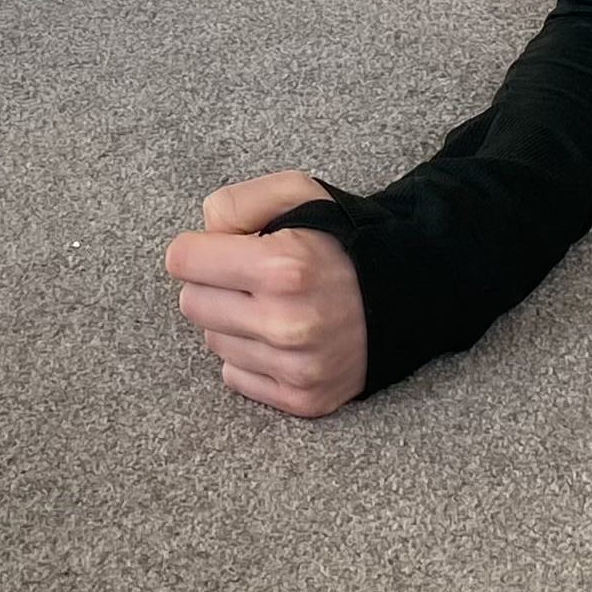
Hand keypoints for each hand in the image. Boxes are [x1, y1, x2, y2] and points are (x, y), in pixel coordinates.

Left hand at [165, 170, 367, 418]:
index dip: (197, 249)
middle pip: (192, 303)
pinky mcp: (303, 398)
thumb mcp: (299, 193)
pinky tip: (280, 337)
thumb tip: (202, 233)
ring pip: (213, 342)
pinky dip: (250, 356)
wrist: (409, 295)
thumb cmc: (346, 241)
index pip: (183, 261)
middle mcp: (286, 323)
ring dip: (233, 322)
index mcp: (282, 267)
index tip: (216, 248)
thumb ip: (238, 202)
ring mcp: (296, 366)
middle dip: (213, 284)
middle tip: (249, 277)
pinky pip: (235, 377)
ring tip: (273, 305)